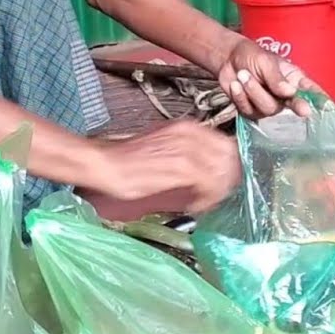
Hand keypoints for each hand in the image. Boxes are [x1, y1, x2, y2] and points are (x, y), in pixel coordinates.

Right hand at [90, 120, 240, 214]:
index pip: (227, 144)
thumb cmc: (130, 160)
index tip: (224, 182)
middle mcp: (190, 134)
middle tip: (217, 194)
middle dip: (228, 179)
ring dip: (218, 191)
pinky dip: (207, 198)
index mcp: (188, 128)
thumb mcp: (166, 148)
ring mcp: (186, 148)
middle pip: (230, 156)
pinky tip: (195, 206)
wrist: (105, 163)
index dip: (230, 167)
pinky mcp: (179, 166)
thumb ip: (190, 154)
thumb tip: (212, 170)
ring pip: (223, 170)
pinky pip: (209, 183)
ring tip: (204, 202)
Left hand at [217, 39, 323, 118]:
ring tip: (243, 74)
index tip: (330, 108)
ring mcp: (269, 105)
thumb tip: (290, 92)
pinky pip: (249, 110)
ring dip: (253, 90)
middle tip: (304, 110)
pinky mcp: (252, 111)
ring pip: (267, 108)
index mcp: (293, 79)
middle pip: (292, 105)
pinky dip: (240, 96)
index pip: (310, 91)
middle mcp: (284, 95)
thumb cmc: (251, 55)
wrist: (227, 59)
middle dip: (296, 105)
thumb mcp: (265, 61)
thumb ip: (276, 78)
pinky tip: (235, 85)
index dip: (321, 100)